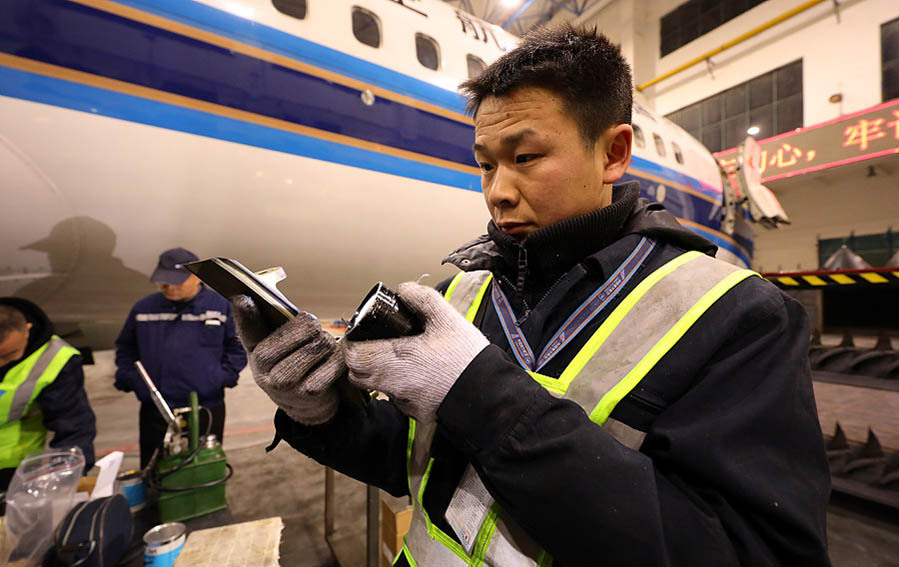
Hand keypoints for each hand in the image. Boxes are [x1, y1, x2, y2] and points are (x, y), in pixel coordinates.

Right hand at [231, 295, 343, 424]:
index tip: (244, 298)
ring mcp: (285, 382)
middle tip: (311, 333)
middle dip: (313, 326)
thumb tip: (247, 297)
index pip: (247, 327)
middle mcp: (263, 367)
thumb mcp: (273, 347)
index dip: (246, 313)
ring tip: (320, 349)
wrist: (303, 406)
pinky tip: (329, 363)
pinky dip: (338, 358)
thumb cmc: (289, 364)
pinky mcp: (309, 391)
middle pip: (305, 328)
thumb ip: (265, 323)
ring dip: (327, 342)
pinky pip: (336, 361)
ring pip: (322, 343)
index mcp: (253, 349)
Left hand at [342, 282, 488, 422]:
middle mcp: (393, 383)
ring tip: (398, 356)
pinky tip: (417, 373)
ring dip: (378, 372)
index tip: (361, 333)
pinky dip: (398, 385)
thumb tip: (403, 290)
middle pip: (357, 374)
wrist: (488, 395)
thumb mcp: (447, 319)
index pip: (353, 355)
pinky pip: (396, 397)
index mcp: (395, 359)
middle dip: (360, 358)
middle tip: (374, 343)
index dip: (352, 342)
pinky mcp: (415, 412)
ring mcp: (403, 401)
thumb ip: (422, 299)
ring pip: (376, 387)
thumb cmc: (466, 359)